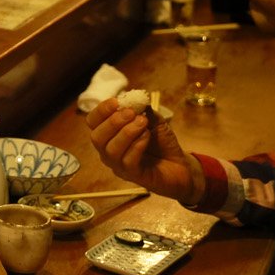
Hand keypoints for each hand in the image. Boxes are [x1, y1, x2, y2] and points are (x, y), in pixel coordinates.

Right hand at [86, 98, 200, 202]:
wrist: (181, 165)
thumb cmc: (162, 142)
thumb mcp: (153, 120)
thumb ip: (142, 109)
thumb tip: (134, 98)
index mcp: (109, 135)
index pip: (93, 122)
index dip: (101, 110)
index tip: (116, 101)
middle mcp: (108, 152)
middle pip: (97, 138)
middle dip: (112, 122)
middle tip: (131, 113)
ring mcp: (120, 166)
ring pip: (111, 150)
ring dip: (126, 132)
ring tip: (142, 122)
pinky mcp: (134, 176)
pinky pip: (128, 161)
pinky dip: (137, 145)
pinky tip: (147, 136)